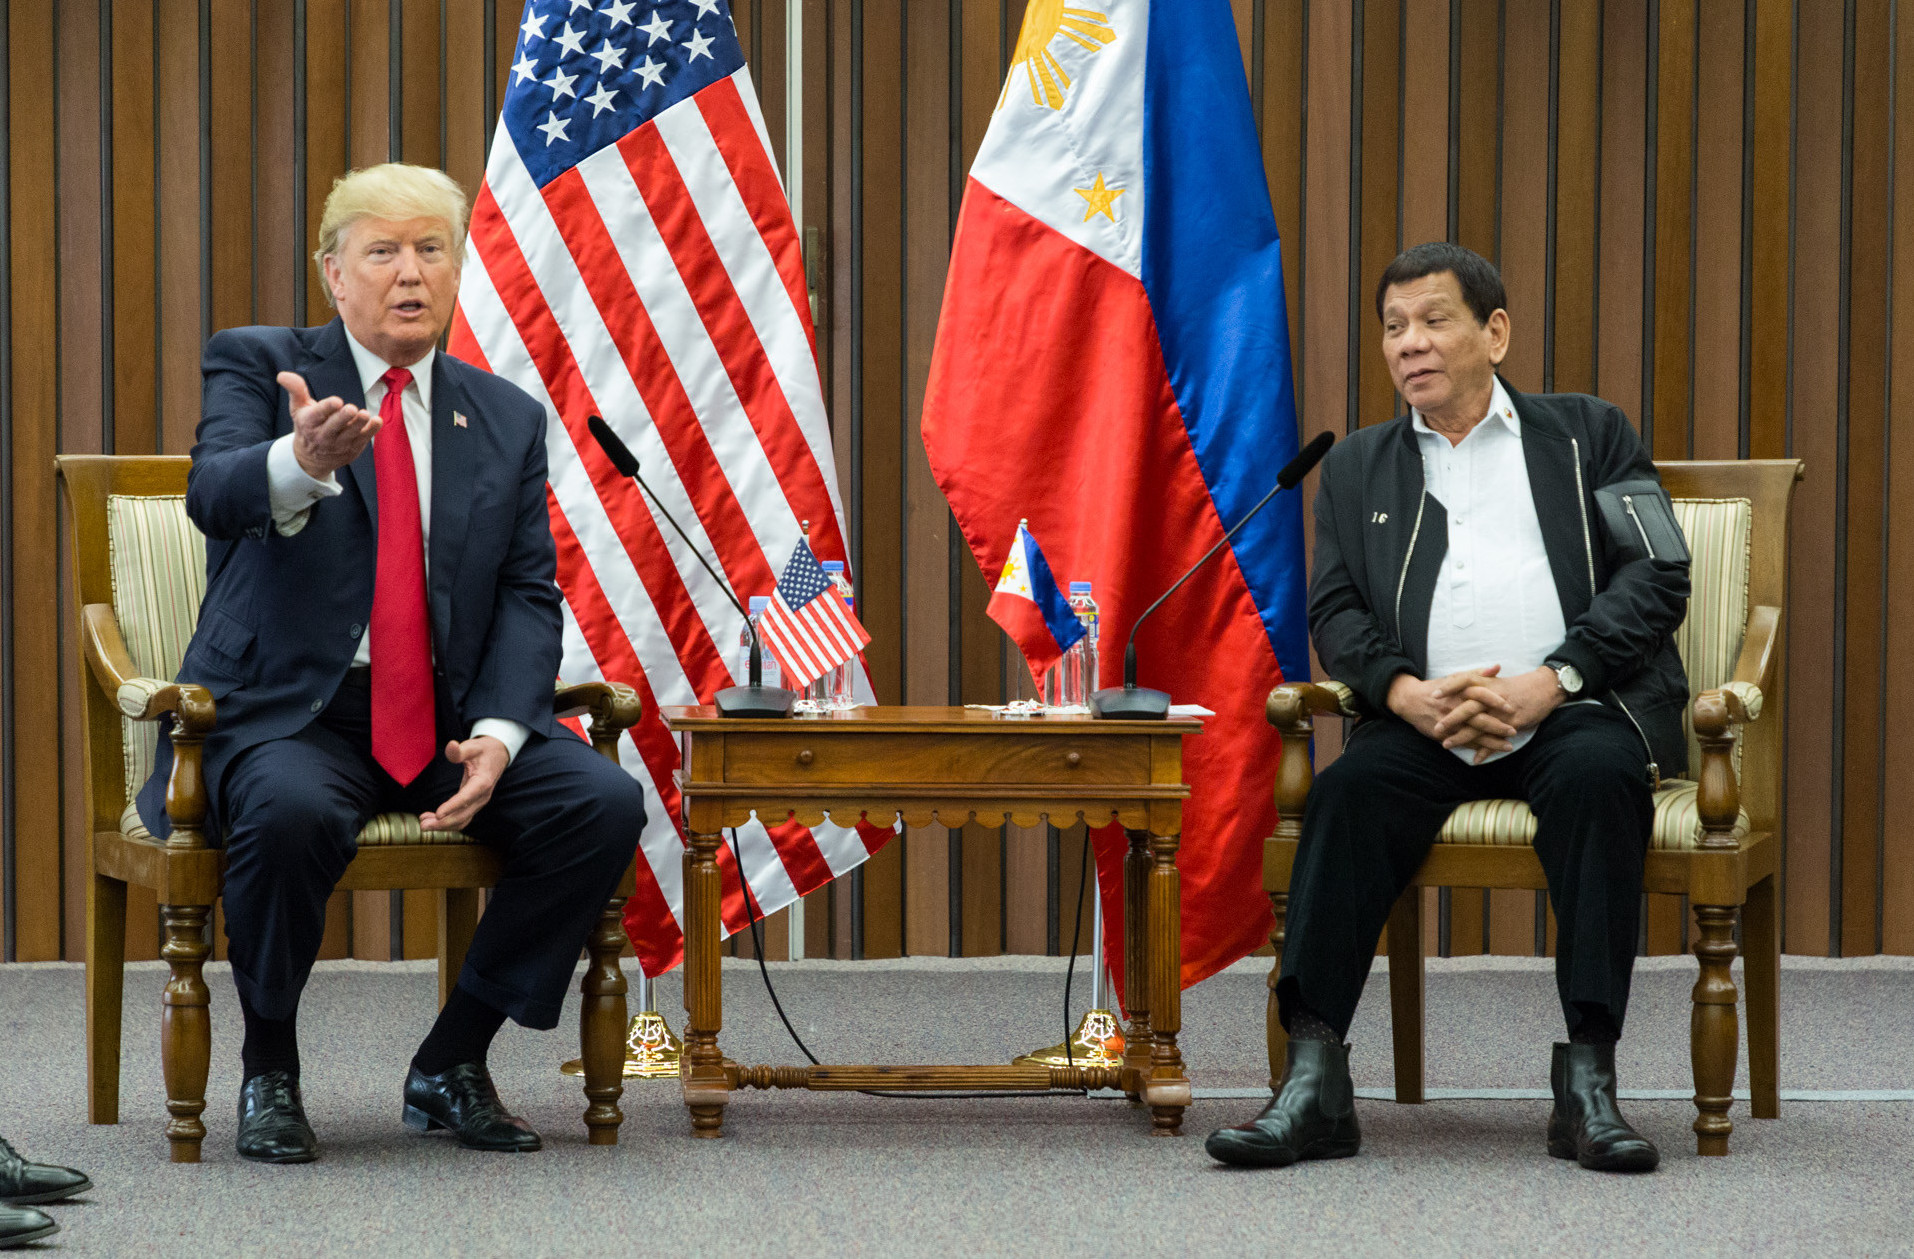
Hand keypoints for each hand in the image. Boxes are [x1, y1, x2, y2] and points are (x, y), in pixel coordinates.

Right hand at [279, 370, 381, 479]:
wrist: (311, 458)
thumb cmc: (307, 425)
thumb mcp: (298, 407)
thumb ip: (296, 390)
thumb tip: (282, 375)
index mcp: (309, 423)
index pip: (317, 415)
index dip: (327, 408)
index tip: (336, 401)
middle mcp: (323, 436)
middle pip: (334, 426)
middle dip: (343, 418)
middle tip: (352, 408)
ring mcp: (339, 444)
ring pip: (350, 434)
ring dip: (359, 425)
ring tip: (365, 414)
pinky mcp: (352, 449)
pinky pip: (363, 440)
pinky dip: (371, 431)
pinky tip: (377, 421)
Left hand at [421, 736, 508, 831]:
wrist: (498, 755)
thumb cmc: (484, 750)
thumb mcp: (473, 746)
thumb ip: (460, 750)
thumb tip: (451, 746)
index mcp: (483, 782)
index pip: (466, 797)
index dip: (452, 807)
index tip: (438, 814)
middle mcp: (482, 796)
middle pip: (463, 815)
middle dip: (443, 823)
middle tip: (423, 824)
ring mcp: (479, 802)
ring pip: (462, 820)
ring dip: (444, 826)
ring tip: (424, 823)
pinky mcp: (474, 804)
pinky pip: (462, 818)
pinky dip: (448, 822)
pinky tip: (433, 819)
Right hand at [1390, 665, 1518, 757]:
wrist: (1410, 700)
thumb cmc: (1437, 688)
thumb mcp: (1456, 677)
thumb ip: (1477, 673)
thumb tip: (1497, 668)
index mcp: (1459, 691)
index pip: (1480, 695)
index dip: (1496, 701)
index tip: (1510, 708)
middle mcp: (1454, 707)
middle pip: (1479, 718)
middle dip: (1498, 726)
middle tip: (1514, 731)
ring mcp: (1448, 722)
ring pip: (1473, 734)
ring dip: (1492, 741)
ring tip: (1508, 746)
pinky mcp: (1443, 734)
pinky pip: (1462, 743)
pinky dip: (1476, 749)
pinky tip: (1490, 752)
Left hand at [1433, 666, 1567, 761]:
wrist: (1545, 688)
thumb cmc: (1518, 685)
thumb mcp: (1497, 680)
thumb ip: (1479, 680)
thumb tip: (1457, 680)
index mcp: (1488, 683)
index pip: (1464, 680)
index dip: (1449, 687)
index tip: (1434, 695)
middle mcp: (1493, 697)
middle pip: (1468, 707)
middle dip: (1451, 719)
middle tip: (1436, 728)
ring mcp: (1503, 712)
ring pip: (1479, 726)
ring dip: (1462, 737)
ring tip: (1446, 745)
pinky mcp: (1513, 723)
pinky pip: (1496, 738)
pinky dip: (1486, 750)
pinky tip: (1475, 759)